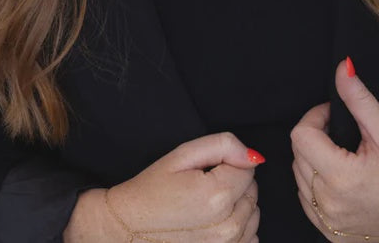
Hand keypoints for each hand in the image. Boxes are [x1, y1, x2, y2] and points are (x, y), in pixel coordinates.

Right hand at [64, 132, 260, 241]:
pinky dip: (238, 229)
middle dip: (233, 184)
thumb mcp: (182, 155)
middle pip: (252, 192)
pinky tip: (214, 224)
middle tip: (203, 187)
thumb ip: (223, 145)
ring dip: (237, 207)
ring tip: (205, 206)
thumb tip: (253, 155)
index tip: (207, 170)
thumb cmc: (151, 192)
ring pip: (252, 215)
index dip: (228, 163)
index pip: (248, 168)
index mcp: (217, 196)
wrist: (126, 229)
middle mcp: (226, 227)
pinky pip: (248, 239)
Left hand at [290, 59, 378, 241]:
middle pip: (298, 157)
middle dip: (315, 137)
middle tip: (342, 130)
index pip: (301, 136)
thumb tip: (342, 66)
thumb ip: (357, 96)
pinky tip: (341, 178)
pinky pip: (310, 206)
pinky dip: (318, 188)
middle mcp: (332, 206)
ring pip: (301, 181)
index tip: (335, 113)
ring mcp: (333, 226)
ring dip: (315, 162)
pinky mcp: (338, 237)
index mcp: (342, 178)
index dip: (316, 116)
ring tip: (344, 153)